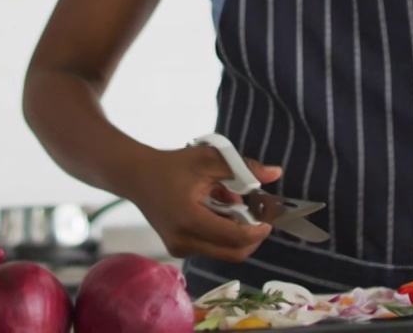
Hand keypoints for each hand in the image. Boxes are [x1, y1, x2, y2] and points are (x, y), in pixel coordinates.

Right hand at [123, 145, 281, 262]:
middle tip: (259, 214)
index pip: (234, 237)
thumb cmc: (172, 165)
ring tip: (233, 204)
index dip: (258, 230)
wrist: (137, 176)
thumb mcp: (208, 160)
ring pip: (223, 251)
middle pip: (232, 252)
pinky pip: (211, 247)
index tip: (269, 215)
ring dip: (237, 233)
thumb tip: (275, 173)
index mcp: (190, 220)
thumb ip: (243, 167)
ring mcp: (179, 248)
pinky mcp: (178, 249)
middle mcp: (184, 241)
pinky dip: (222, 232)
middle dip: (252, 236)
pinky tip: (218, 209)